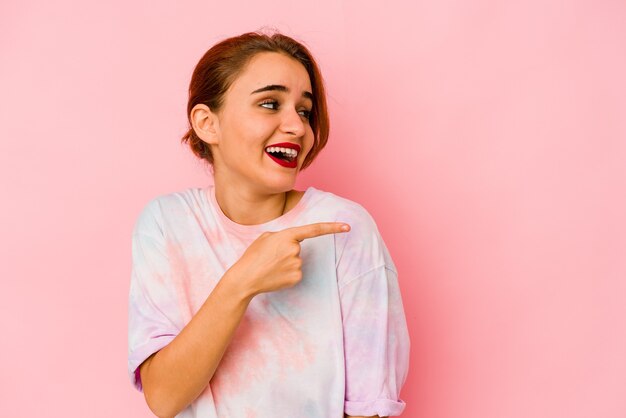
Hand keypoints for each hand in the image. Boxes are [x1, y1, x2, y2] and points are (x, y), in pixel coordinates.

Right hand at [228, 222, 350, 296]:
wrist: (245, 278)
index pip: (314, 230)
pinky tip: (276, 275)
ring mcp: (297, 264)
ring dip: (286, 262)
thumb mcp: (266, 237)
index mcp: (287, 236)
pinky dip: (288, 273)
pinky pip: (297, 272)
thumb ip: (283, 236)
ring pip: (297, 260)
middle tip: (270, 257)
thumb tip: (295, 243)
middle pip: (298, 247)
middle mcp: (295, 249)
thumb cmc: (253, 256)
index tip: (347, 227)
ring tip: (271, 266)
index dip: (332, 227)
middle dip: (287, 250)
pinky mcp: (297, 278)